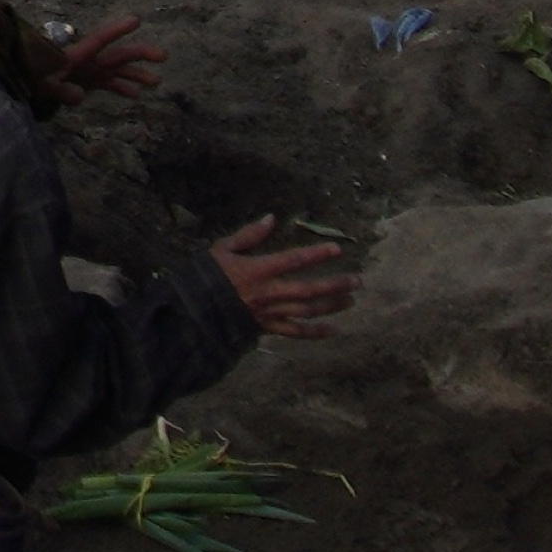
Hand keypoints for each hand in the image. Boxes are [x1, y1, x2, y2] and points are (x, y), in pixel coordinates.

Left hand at [41, 13, 164, 108]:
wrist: (23, 81)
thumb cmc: (32, 76)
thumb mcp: (43, 84)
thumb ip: (60, 90)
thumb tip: (80, 96)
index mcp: (78, 55)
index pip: (101, 39)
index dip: (118, 30)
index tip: (136, 20)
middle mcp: (88, 60)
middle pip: (117, 55)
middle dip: (140, 54)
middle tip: (163, 56)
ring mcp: (89, 71)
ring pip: (117, 70)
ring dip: (136, 74)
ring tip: (157, 81)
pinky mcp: (87, 81)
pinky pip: (109, 83)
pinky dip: (122, 88)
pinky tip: (136, 95)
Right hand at [211, 215, 354, 339]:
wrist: (194, 311)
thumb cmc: (208, 277)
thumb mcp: (223, 249)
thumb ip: (249, 235)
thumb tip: (271, 219)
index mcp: (258, 270)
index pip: (293, 260)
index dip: (316, 255)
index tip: (337, 249)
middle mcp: (269, 293)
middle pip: (309, 290)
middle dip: (335, 285)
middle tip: (357, 281)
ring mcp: (270, 312)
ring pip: (307, 311)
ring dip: (331, 306)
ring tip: (351, 299)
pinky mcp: (268, 328)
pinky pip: (295, 332)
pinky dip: (315, 333)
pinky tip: (333, 330)